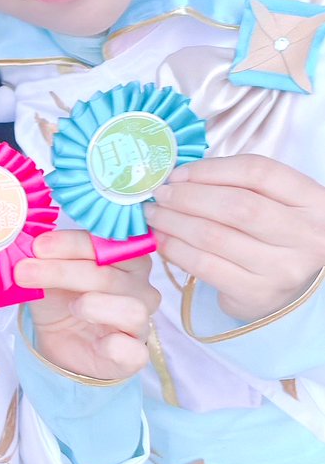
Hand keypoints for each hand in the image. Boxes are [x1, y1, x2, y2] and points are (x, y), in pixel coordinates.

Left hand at [14, 229, 158, 381]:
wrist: (59, 339)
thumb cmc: (61, 297)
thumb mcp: (49, 271)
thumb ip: (46, 256)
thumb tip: (29, 245)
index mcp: (127, 258)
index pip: (108, 243)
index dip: (72, 243)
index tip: (39, 246)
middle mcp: (140, 287)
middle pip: (110, 274)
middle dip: (63, 271)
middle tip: (25, 271)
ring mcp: (140, 322)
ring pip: (130, 309)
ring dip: (93, 305)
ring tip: (69, 306)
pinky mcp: (134, 355)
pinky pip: (133, 350)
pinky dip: (114, 345)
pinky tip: (97, 342)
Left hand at [144, 154, 324, 320]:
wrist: (289, 282)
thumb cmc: (274, 232)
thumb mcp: (274, 202)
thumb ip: (237, 184)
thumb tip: (178, 177)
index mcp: (312, 201)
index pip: (258, 172)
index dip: (211, 169)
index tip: (179, 173)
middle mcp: (304, 235)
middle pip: (236, 206)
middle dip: (188, 196)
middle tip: (160, 194)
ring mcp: (282, 268)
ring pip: (214, 236)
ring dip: (174, 222)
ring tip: (154, 214)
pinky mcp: (256, 294)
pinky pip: (204, 266)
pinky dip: (175, 250)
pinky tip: (162, 240)